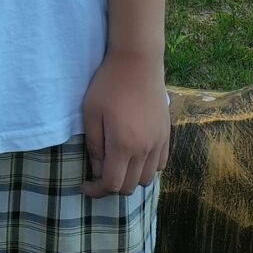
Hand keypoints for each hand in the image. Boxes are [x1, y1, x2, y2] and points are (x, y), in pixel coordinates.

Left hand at [80, 49, 169, 196]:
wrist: (137, 62)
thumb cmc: (109, 84)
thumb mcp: (91, 113)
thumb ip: (94, 145)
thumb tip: (97, 169)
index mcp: (123, 145)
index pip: (113, 184)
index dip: (97, 191)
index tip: (86, 186)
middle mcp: (145, 149)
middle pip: (131, 186)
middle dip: (113, 186)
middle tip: (99, 174)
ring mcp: (159, 142)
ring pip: (147, 178)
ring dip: (131, 178)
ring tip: (118, 165)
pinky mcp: (166, 134)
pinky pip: (160, 164)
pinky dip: (147, 168)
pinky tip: (135, 156)